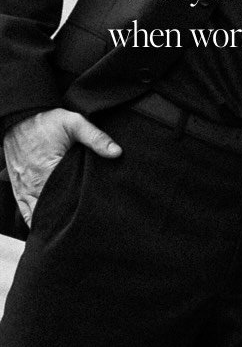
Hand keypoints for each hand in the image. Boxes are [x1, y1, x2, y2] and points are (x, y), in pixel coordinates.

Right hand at [3, 107, 121, 226]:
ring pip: (36, 216)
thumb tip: (117, 152)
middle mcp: (33, 185)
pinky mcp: (18, 188)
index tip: (90, 213)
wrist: (20, 118)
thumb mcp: (74, 123)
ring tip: (66, 228)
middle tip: (82, 225)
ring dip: (50, 221)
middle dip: (65, 219)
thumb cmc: (46, 122)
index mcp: (48, 171)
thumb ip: (96, 137)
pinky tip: (45, 225)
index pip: (66, 199)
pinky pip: (24, 212)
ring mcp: (24, 189)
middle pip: (51, 211)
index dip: (78, 209)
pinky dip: (33, 221)